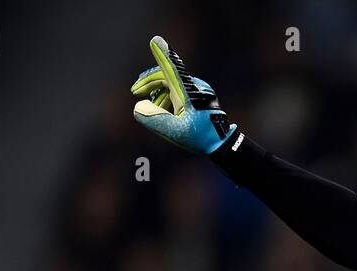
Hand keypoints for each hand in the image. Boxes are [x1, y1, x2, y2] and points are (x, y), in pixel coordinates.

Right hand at [130, 35, 236, 154]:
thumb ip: (156, 119)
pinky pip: (178, 90)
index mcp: (188, 91)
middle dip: (149, 83)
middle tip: (135, 91)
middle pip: (166, 75)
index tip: (154, 40)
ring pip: (171, 83)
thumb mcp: (176, 131)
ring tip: (150, 108)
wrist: (221, 144)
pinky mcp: (198, 95)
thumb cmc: (200, 137)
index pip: (172, 68)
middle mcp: (193, 86)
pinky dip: (167, 98)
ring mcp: (196, 90)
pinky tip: (162, 110)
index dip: (162, 54)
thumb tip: (138, 106)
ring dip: (157, 93)